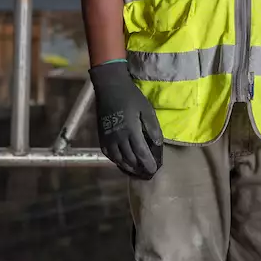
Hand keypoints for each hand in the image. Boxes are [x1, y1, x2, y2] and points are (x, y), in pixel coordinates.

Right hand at [89, 60, 163, 179]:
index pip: (141, 153)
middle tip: (147, 172)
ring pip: (118, 159)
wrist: (110, 87)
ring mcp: (108, 138)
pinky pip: (108, 154)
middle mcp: (118, 138)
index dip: (148, 163)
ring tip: (136, 170)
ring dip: (128, 166)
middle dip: (139, 167)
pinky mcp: (101, 136)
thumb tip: (158, 144)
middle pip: (130, 159)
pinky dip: (116, 160)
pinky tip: (122, 162)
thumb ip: (153, 128)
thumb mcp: (146, 109)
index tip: (154, 169)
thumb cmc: (131, 97)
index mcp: (131, 131)